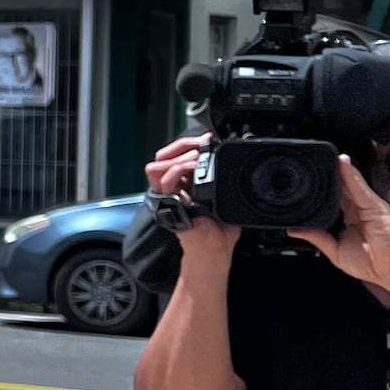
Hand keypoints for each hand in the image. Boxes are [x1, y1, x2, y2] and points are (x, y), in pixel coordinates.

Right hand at [143, 137, 237, 260]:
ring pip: (157, 165)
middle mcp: (171, 188)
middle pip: (162, 156)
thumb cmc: (220, 230)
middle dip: (182, 144)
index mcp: (182, 183)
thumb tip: (233, 161)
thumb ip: (222, 179)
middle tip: (202, 143)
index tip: (209, 139)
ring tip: (197, 157)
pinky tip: (194, 167)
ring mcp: (167, 196)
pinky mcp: (168, 204)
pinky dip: (178, 170)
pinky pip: (164, 182)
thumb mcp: (224, 197)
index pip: (173, 155)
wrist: (215, 250)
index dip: (188, 143)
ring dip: (178, 156)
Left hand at [291, 157, 389, 301]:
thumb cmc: (373, 265)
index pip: (331, 201)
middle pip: (339, 190)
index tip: (304, 182)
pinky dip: (351, 174)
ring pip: (348, 184)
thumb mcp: (336, 253)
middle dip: (327, 178)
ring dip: (337, 171)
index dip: (321, 192)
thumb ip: (317, 239)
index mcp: (348, 221)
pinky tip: (342, 163)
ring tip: (323, 157)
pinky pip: (360, 187)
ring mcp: (367, 207)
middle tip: (310, 165)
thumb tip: (294, 231)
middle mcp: (357, 211)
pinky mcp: (375, 206)